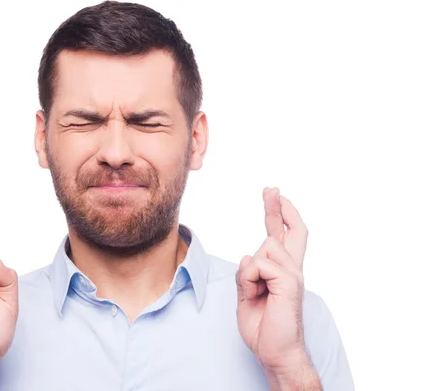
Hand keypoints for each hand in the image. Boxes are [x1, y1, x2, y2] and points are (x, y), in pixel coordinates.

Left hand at [236, 187, 312, 377]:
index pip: (283, 236)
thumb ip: (248, 272)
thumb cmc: (263, 326)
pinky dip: (249, 281)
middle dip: (277, 207)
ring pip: (262, 250)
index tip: (274, 195)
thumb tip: (248, 255)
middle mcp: (292, 269)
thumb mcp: (247, 294)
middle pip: (289, 230)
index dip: (279, 215)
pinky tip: (256, 295)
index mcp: (283, 271)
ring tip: (255, 294)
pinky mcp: (289, 282)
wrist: (275, 351)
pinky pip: (257, 265)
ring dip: (248, 273)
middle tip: (271, 188)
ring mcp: (293, 274)